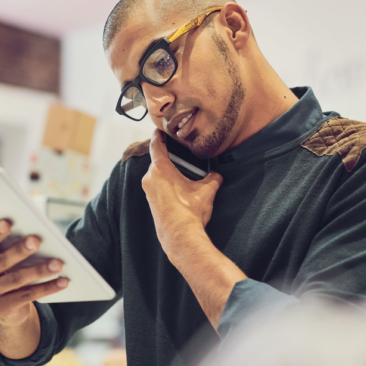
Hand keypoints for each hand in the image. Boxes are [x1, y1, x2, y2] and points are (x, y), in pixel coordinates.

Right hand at [0, 220, 68, 327]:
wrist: (3, 306)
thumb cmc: (5, 269)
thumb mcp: (0, 257)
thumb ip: (6, 245)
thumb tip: (34, 236)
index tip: (7, 222)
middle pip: (1, 261)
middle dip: (20, 250)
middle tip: (37, 240)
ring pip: (16, 279)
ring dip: (40, 270)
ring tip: (58, 263)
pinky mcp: (0, 309)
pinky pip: (27, 296)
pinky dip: (47, 288)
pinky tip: (62, 281)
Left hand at [142, 129, 222, 251]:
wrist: (180, 237)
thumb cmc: (190, 211)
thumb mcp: (206, 191)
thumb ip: (213, 178)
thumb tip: (217, 175)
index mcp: (160, 169)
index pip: (156, 145)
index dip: (159, 135)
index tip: (160, 128)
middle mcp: (150, 177)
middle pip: (158, 160)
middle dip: (169, 156)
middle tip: (181, 152)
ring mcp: (148, 190)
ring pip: (158, 174)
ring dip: (169, 172)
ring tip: (184, 172)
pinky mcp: (151, 202)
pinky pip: (157, 186)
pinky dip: (166, 183)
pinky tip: (180, 188)